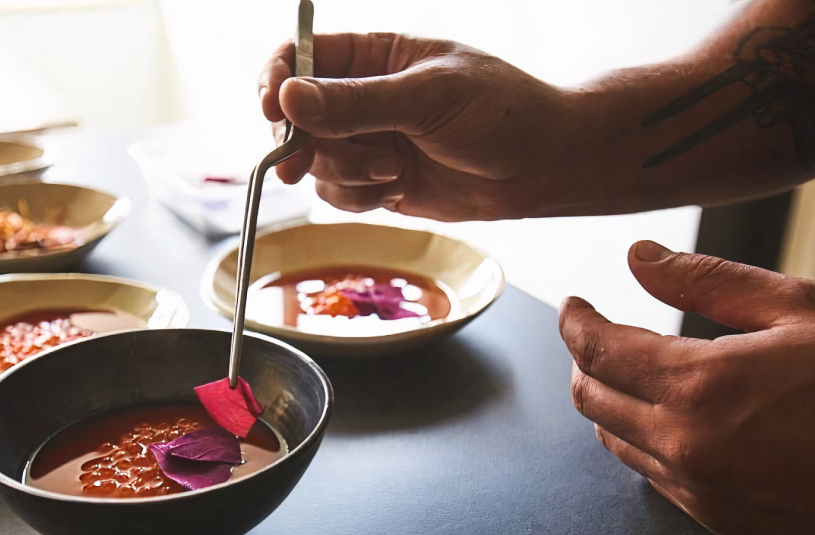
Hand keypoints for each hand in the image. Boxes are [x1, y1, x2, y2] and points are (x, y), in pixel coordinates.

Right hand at [257, 33, 585, 220]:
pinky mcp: (375, 183)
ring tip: (392, 170)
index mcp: (372, 55)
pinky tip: (398, 188)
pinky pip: (336, 195)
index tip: (273, 111)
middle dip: (306, 143)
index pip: (299, 57)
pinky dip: (358, 198)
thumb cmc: (499, 111)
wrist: (541, 166)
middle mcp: (361, 97)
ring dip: (343, 174)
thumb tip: (288, 99)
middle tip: (309, 162)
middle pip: (294, 118)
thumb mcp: (426, 99)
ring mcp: (367, 142)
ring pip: (313, 163)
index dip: (276, 82)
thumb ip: (355, 103)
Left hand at [559, 239, 814, 534]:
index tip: (575, 307)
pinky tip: (670, 419)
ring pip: (615, 441)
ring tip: (631, 371)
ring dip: (610, 401)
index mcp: (702, 387)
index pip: (598, 351)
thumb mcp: (801, 311)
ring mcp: (702, 491)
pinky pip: (653, 476)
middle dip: (585, 360)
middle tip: (597, 335)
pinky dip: (644, 441)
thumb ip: (707, 281)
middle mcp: (688, 447)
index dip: (576, 323)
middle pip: (591, 399)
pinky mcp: (720, 519)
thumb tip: (641, 258)